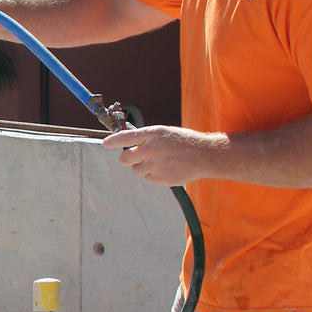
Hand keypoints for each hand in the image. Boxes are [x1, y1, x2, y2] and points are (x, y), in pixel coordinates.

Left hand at [102, 125, 225, 185]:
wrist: (205, 155)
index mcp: (152, 134)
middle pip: (124, 159)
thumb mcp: (164, 132)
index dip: (113, 141)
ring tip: (160, 161)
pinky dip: (153, 175)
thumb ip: (146, 138)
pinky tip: (166, 168)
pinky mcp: (160, 179)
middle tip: (137, 156)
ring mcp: (155, 165)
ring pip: (136, 170)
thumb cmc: (183, 141)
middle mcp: (151, 149)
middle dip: (128, 158)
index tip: (106, 144)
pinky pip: (147, 178)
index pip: (125, 137)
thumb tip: (126, 144)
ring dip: (143, 167)